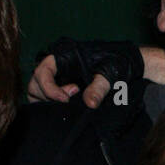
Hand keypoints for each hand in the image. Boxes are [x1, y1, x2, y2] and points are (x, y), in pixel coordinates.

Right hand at [25, 42, 164, 107]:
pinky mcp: (64, 91)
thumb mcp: (110, 73)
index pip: (41, 72)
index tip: (65, 99)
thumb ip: (99, 87)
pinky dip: (54, 107)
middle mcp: (58, 68)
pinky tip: (71, 108)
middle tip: (70, 100)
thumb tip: (90, 104)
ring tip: (71, 102)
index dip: (49, 88)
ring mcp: (60, 80)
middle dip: (48, 95)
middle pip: (35, 84)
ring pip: (39, 93)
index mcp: (63, 56)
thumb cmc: (119, 62)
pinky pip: (49, 100)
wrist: (129, 66)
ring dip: (50, 102)